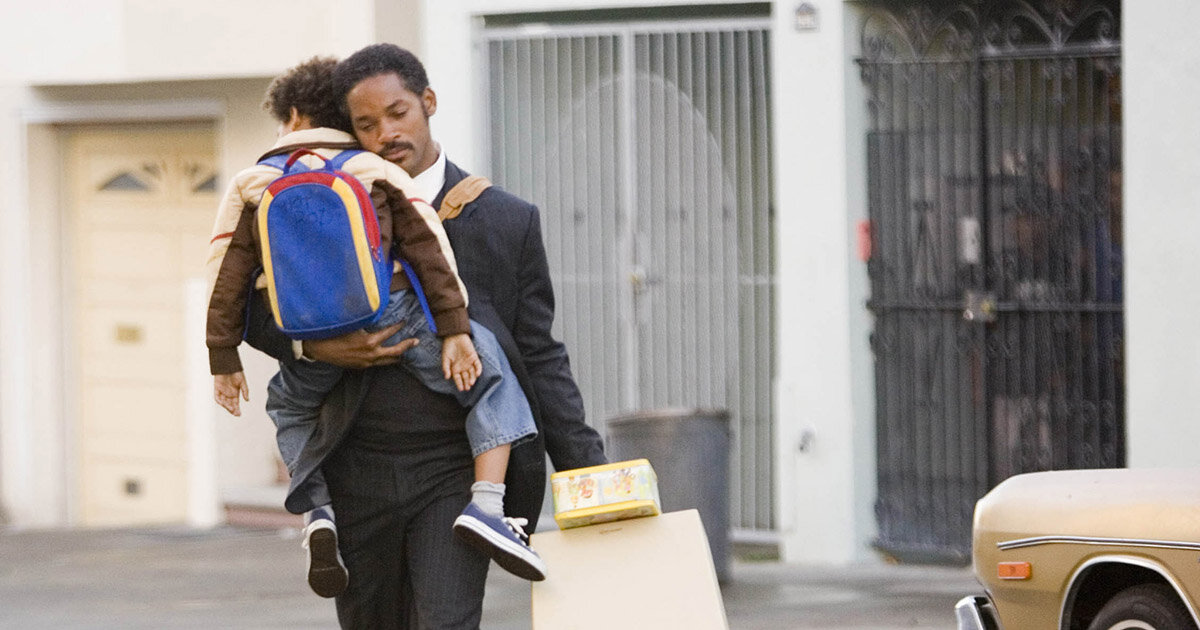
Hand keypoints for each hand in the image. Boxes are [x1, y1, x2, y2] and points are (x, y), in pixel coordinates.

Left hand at [214, 372, 249, 415]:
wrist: (228, 365)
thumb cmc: (236, 373)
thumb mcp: (243, 382)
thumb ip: (245, 391)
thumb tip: (247, 400)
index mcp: (235, 393)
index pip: (235, 403)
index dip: (237, 409)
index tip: (239, 414)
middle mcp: (228, 394)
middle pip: (230, 404)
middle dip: (232, 410)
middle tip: (236, 414)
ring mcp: (222, 392)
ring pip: (224, 402)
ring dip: (227, 406)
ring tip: (232, 409)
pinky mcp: (217, 389)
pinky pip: (217, 397)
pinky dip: (220, 401)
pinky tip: (224, 404)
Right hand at [302, 323, 419, 368]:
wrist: (318, 348)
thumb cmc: (334, 332)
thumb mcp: (352, 322)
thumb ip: (366, 318)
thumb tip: (376, 307)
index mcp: (369, 342)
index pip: (389, 333)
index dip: (398, 326)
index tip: (405, 320)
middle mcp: (370, 354)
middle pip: (395, 353)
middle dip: (407, 346)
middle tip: (416, 341)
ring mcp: (365, 363)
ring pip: (387, 361)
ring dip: (397, 356)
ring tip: (405, 351)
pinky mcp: (360, 367)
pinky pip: (377, 363)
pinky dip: (385, 359)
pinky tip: (387, 356)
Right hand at [441, 333, 481, 391]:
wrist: (454, 336)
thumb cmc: (448, 347)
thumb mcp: (445, 358)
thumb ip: (446, 368)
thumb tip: (447, 377)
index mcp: (455, 368)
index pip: (458, 378)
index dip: (459, 384)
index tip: (461, 389)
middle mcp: (463, 367)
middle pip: (466, 377)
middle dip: (466, 383)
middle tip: (467, 388)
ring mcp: (469, 362)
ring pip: (472, 373)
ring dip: (472, 378)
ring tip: (471, 383)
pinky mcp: (474, 357)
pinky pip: (478, 365)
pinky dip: (478, 369)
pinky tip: (478, 374)